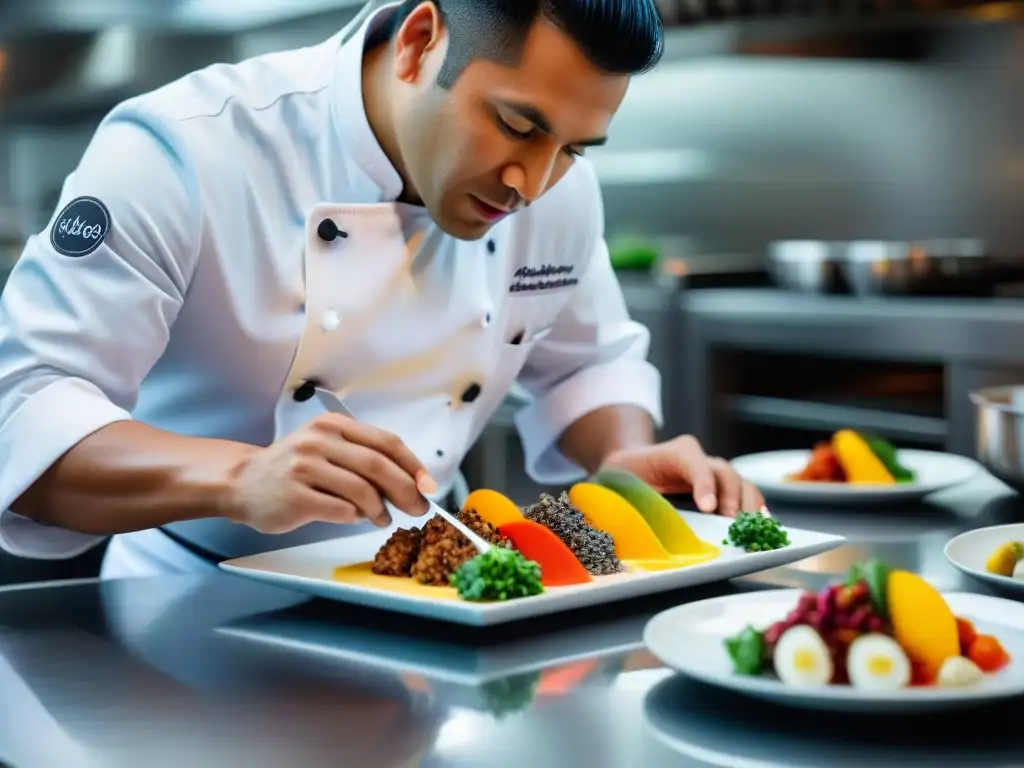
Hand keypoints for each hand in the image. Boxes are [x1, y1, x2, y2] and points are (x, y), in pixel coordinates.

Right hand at [224, 413, 433, 533]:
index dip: (413, 465)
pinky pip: (340, 510)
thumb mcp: (327, 450)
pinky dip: (354, 517)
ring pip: (362, 490)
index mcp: (334, 425)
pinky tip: (354, 518)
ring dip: (381, 509)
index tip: (428, 485)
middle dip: (406, 490)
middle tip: (418, 508)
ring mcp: (305, 467)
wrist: (242, 483)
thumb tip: (409, 483)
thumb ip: (363, 459)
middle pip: (378, 465)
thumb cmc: (292, 469)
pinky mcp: (295, 495)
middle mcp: (319, 441)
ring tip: (382, 518)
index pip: (386, 442)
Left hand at [600, 435, 765, 517]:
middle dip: (731, 497)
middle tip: (731, 523)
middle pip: (723, 472)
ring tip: (750, 528)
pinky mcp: (721, 488)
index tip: (708, 507)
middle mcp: (698, 458)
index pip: (694, 462)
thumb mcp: (614, 480)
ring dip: (747, 505)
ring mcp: (713, 472)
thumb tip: (614, 520)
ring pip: (740, 482)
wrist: (631, 466)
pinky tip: (759, 525)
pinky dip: (754, 508)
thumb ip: (617, 495)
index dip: (703, 483)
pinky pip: (744, 494)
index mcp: (673, 452)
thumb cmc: (622, 474)